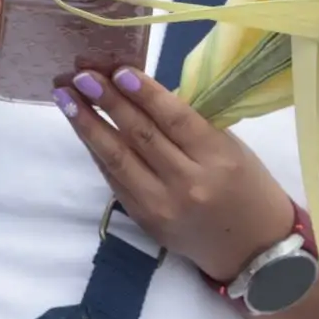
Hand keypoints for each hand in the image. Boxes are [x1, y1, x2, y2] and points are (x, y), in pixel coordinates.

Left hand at [58, 67, 295, 282]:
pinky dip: (98, 153)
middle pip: (141, 136)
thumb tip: (143, 93)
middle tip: (81, 76)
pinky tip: (83, 130)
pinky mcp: (146, 221)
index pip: (175, 118)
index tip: (118, 69)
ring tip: (66, 99)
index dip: (145, 93)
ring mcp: (162, 206)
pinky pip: (116, 182)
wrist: (251, 249)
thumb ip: (191, 125)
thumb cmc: (248, 186)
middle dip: (107, 102)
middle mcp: (188, 183)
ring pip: (119, 160)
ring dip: (89, 127)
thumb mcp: (230, 148)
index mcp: (218, 157)